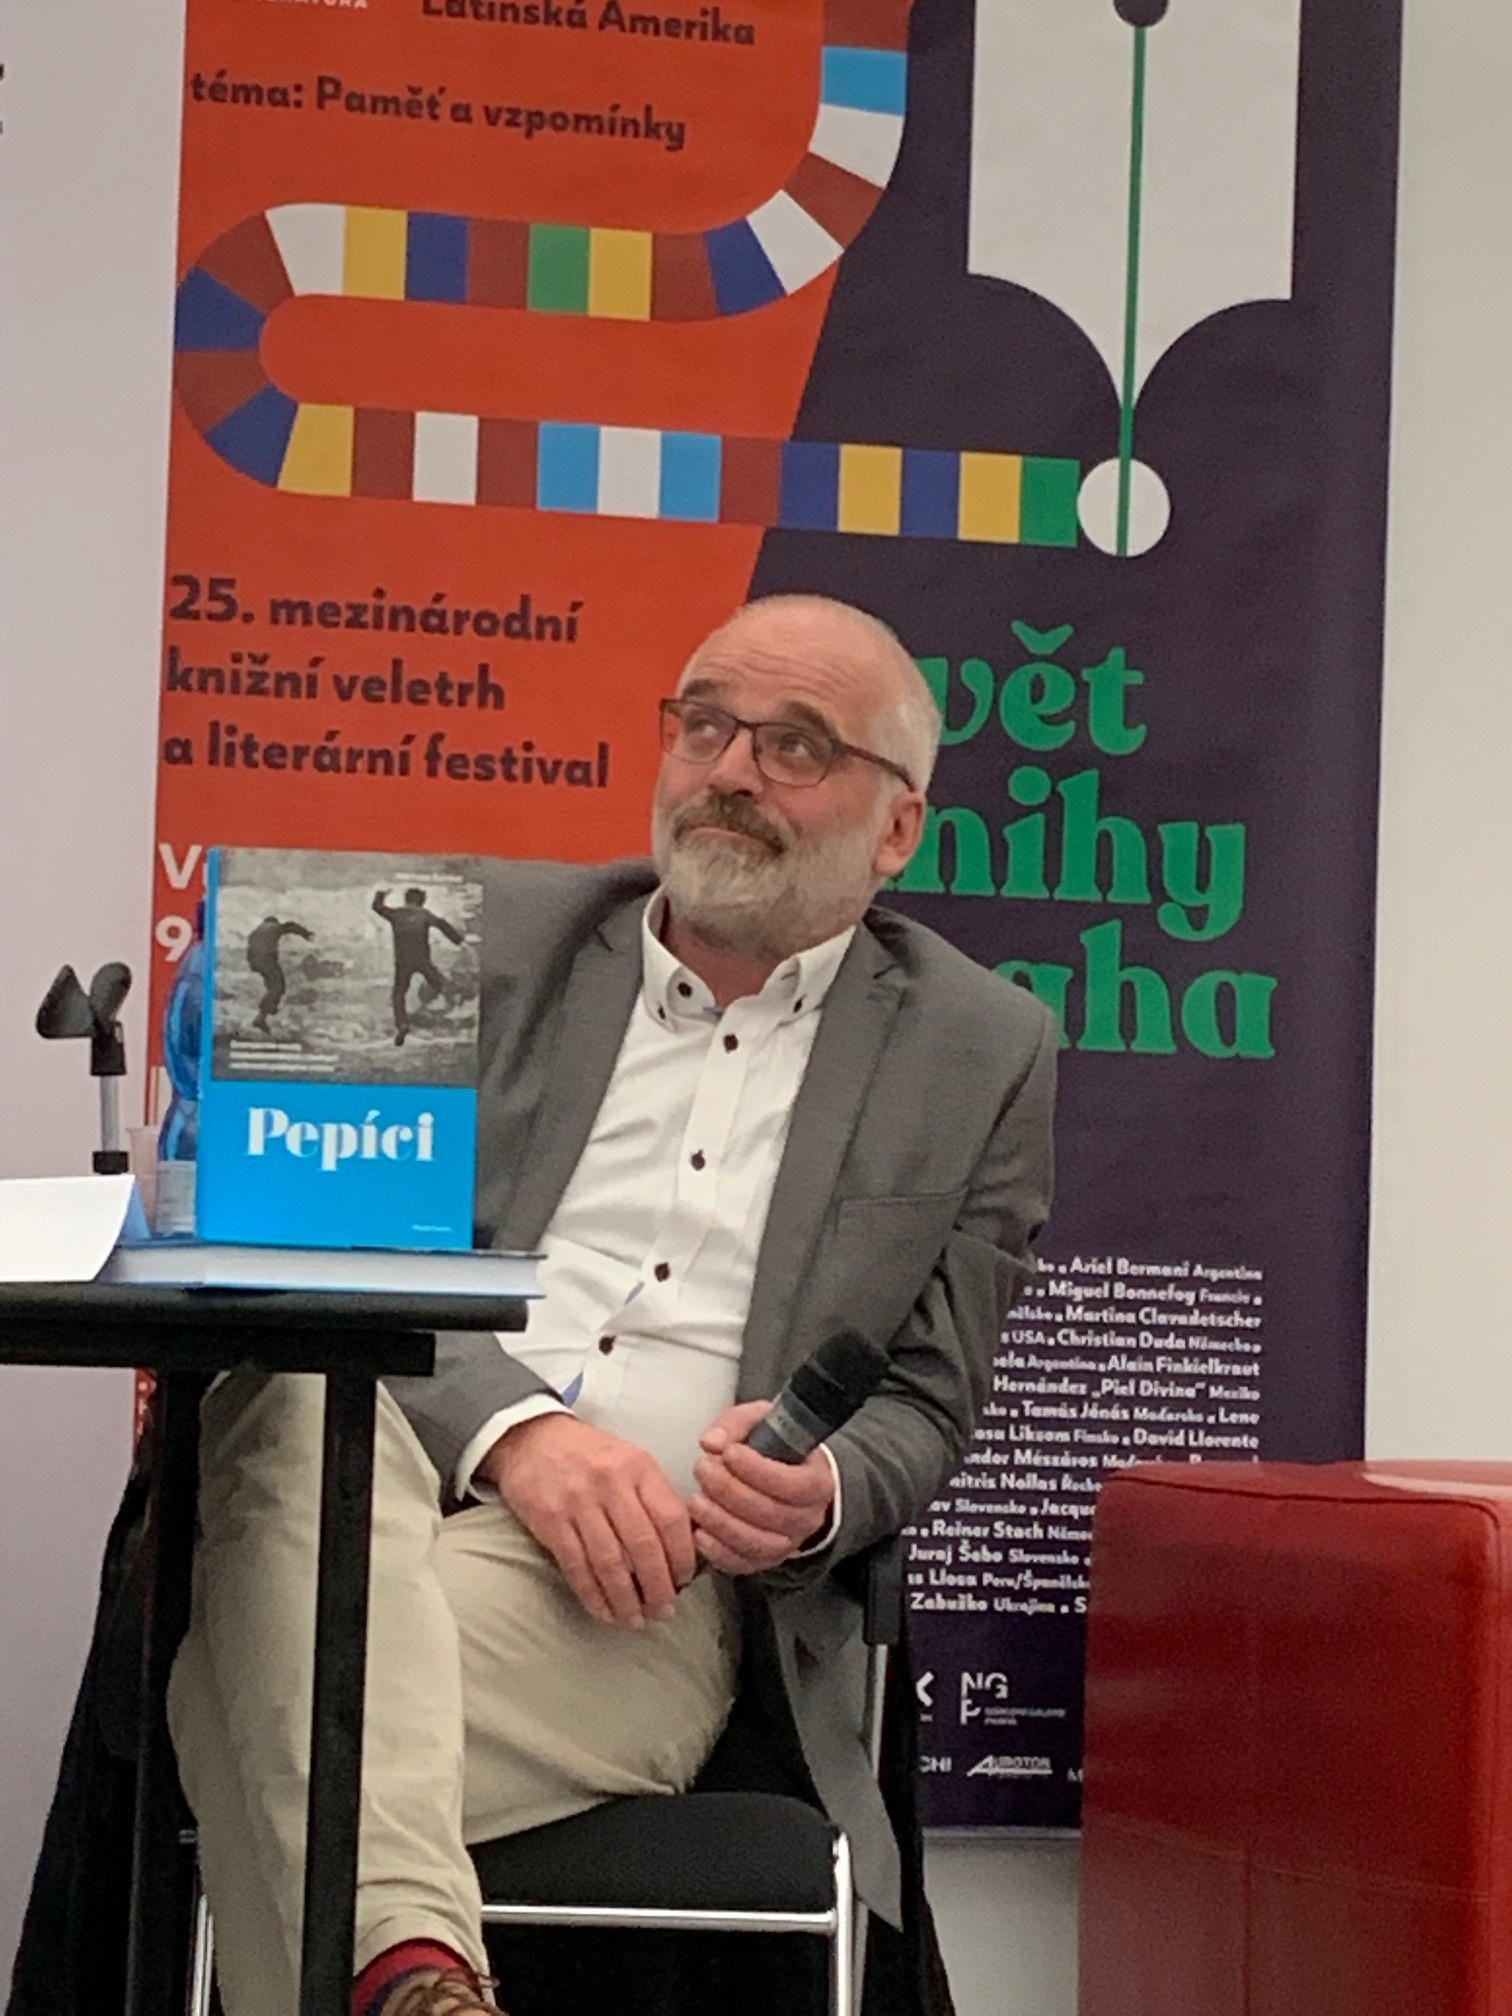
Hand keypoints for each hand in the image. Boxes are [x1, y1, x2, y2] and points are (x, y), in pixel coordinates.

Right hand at [478, 1414, 695, 1628]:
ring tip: (636, 1620)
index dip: (682, 1556)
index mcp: (638, 1467)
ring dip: (626, 1599)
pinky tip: (604, 1612)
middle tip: (663, 1611)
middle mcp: (611, 1483)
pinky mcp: (551, 1521)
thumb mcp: (629, 1460)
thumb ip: (654, 1496)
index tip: (684, 1581)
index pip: (671, 1518)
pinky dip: (593, 1595)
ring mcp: (579, 1502)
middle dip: (658, 1587)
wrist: (531, 1439)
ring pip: (610, 1563)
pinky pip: (577, 1567)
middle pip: (643, 1546)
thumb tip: (681, 1547)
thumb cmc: (589, 1455)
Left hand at [691, 1401, 835, 1575]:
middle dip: (730, 1492)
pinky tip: (699, 1532)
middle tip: (702, 1469)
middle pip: (770, 1514)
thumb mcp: (762, 1422)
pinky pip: (742, 1564)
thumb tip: (711, 1442)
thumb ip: (737, 1424)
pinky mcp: (764, 1561)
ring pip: (756, 1543)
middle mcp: (808, 1519)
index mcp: (817, 1483)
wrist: (783, 1478)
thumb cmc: (774, 1448)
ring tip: (696, 1500)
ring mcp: (787, 1544)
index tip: (729, 1453)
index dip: (758, 1471)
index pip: (793, 1484)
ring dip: (721, 1523)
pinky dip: (718, 1552)